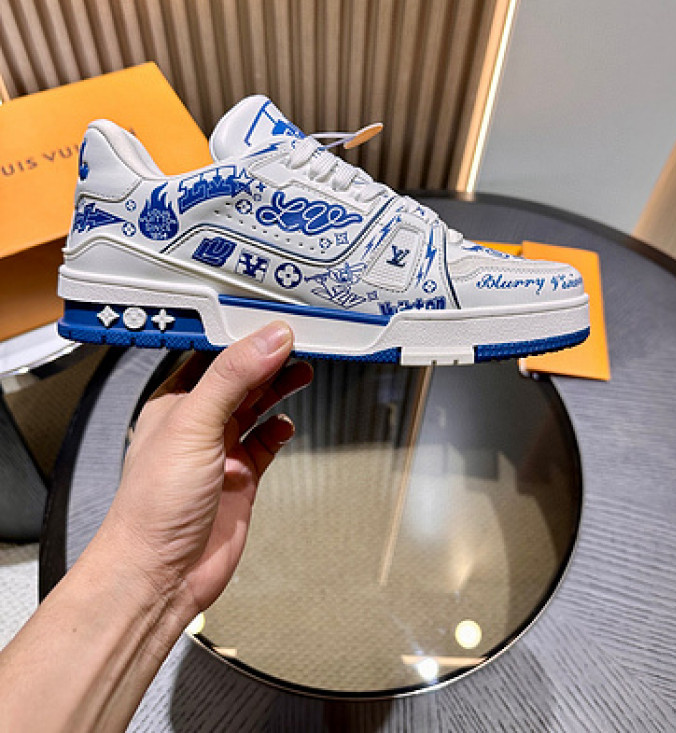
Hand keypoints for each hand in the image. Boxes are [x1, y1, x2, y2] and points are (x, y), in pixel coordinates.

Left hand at [103, 321, 311, 620]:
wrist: (160, 576)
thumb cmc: (152, 508)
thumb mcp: (194, 425)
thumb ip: (233, 378)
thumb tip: (268, 340)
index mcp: (173, 401)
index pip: (213, 353)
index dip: (243, 334)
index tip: (276, 321)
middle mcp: (197, 423)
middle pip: (240, 377)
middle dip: (268, 358)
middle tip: (301, 343)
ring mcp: (220, 451)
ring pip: (256, 407)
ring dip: (278, 388)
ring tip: (302, 371)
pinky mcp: (241, 479)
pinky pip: (266, 444)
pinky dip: (279, 431)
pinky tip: (285, 425)